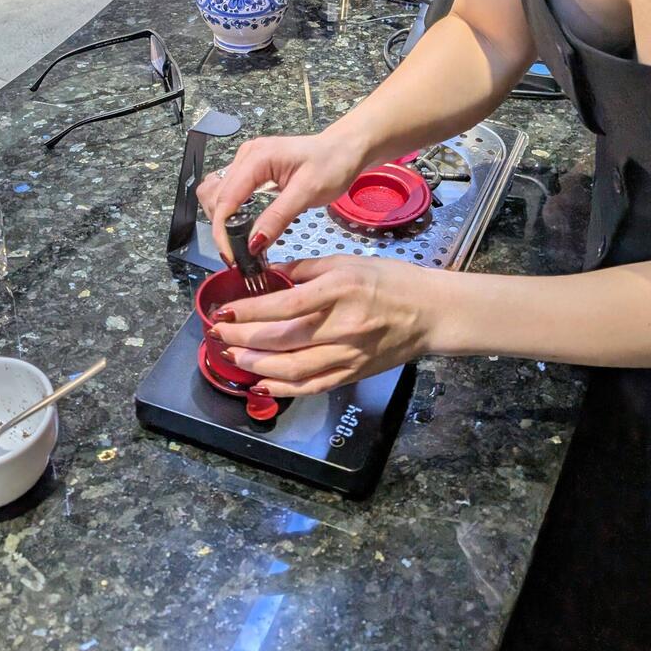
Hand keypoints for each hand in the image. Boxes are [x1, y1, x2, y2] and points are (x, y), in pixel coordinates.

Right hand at [197, 129, 367, 264]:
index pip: (225, 200)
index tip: (233, 258)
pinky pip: (229, 191)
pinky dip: (230, 211)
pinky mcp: (250, 168)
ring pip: (216, 193)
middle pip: (215, 197)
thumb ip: (277, 218)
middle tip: (239, 254)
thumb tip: (252, 244)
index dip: (223, 232)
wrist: (345, 149)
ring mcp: (246, 160)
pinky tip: (242, 225)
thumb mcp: (308, 193)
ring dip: (222, 219)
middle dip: (222, 228)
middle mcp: (246, 156)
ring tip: (238, 241)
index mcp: (257, 158)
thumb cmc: (332, 165)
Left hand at [208, 255, 439, 396]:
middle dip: (242, 339)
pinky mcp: (352, 373)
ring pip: (292, 369)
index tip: (224, 311)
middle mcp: (342, 326)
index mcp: (340, 290)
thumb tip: (270, 276)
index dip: (248, 312)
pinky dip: (284, 388)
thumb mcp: (348, 262)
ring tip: (232, 357)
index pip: (283, 306)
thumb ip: (306, 269)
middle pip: (281, 339)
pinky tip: (262, 383)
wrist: (432, 312)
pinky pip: (312, 387)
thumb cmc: (392, 281)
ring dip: (256, 365)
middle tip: (218, 334)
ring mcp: (348, 355)